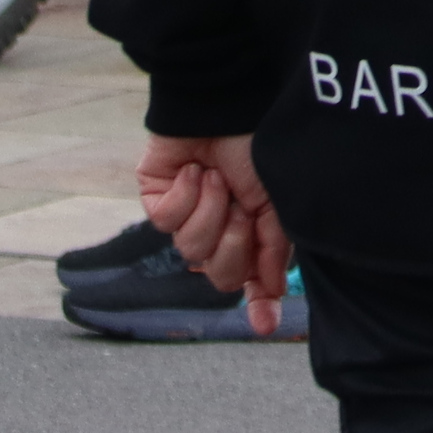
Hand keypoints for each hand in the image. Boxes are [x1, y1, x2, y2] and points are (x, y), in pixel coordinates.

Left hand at [137, 131, 289, 331]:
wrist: (222, 104)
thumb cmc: (254, 146)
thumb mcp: (276, 201)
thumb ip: (274, 249)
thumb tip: (272, 293)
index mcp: (249, 231)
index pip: (253, 281)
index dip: (260, 306)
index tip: (266, 327)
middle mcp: (217, 229)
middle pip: (221, 275)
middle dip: (234, 242)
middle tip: (242, 208)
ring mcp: (185, 215)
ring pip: (191, 248)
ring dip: (210, 210)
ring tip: (217, 178)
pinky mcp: (156, 199)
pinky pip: (166, 221)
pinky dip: (185, 194)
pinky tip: (193, 170)